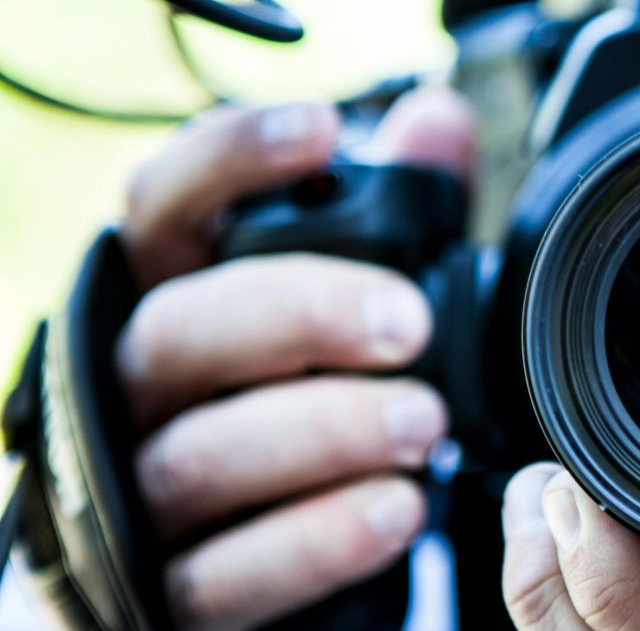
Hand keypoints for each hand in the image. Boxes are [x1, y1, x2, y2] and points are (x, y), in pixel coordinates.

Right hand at [115, 88, 474, 630]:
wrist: (265, 557)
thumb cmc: (305, 400)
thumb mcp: (354, 304)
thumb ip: (398, 215)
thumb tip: (437, 119)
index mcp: (177, 294)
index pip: (165, 205)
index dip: (229, 159)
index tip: (322, 131)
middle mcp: (138, 386)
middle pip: (180, 329)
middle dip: (300, 314)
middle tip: (407, 325)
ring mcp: (139, 494)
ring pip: (200, 454)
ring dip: (324, 432)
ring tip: (422, 423)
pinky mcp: (170, 592)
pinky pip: (224, 573)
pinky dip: (316, 540)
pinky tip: (395, 509)